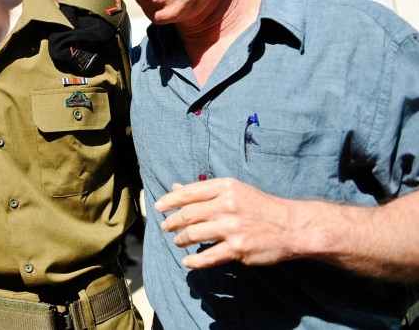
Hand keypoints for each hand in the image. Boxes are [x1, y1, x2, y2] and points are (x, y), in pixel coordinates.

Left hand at [154, 177, 299, 268]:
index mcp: (226, 187)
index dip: (169, 201)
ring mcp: (232, 228)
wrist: (292, 226)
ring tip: (177, 241)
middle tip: (165, 227)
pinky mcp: (238, 249)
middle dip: (172, 222)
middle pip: (188, 214)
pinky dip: (193, 261)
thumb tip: (175, 187)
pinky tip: (187, 261)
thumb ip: (205, 191)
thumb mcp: (234, 190)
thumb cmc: (260, 207)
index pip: (188, 193)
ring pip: (193, 234)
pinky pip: (208, 257)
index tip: (158, 207)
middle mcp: (227, 205)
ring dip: (180, 240)